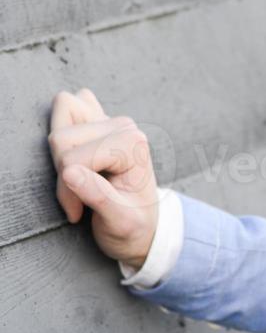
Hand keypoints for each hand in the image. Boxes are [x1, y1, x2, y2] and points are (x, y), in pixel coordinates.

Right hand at [48, 89, 159, 271]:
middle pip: (61, 138)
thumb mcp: (119, 222)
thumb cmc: (132, 226)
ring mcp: (110, 122)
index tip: (79, 213)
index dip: (67, 189)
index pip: (73, 158)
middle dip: (62, 174)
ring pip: (58, 128)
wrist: (142, 226)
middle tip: (79, 198)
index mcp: (133, 144)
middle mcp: (124, 126)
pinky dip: (61, 131)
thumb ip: (97, 196)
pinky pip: (67, 106)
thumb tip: (69, 172)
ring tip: (79, 182)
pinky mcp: (96, 123)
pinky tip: (77, 159)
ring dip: (59, 161)